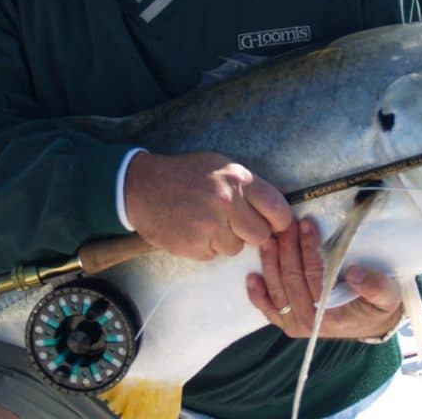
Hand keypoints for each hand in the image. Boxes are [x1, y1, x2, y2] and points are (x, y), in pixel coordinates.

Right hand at [124, 151, 291, 260]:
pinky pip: (213, 255)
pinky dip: (206, 247)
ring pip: (236, 248)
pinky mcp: (193, 246)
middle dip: (251, 233)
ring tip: (208, 223)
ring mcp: (209, 227)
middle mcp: (226, 203)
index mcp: (237, 180)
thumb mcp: (220, 166)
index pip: (278, 209)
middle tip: (236, 223)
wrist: (142, 187)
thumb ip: (249, 185)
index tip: (275, 223)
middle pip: (260, 236)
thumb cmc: (185, 174)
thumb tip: (280, 203)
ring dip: (226, 240)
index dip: (280, 220)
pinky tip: (194, 230)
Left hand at [246, 218, 402, 339]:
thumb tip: (356, 274)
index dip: (309, 248)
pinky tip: (251, 277)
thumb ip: (376, 286)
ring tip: (270, 238)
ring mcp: (296, 324)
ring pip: (277, 290)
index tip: (306, 224)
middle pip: (292, 280)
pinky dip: (257, 295)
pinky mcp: (288, 322)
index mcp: (332, 316)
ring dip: (271, 263)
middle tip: (286, 224)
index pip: (314, 276)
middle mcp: (309, 323)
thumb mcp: (387, 295)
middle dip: (288, 249)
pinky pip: (269, 309)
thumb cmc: (378, 304)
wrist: (372, 323)